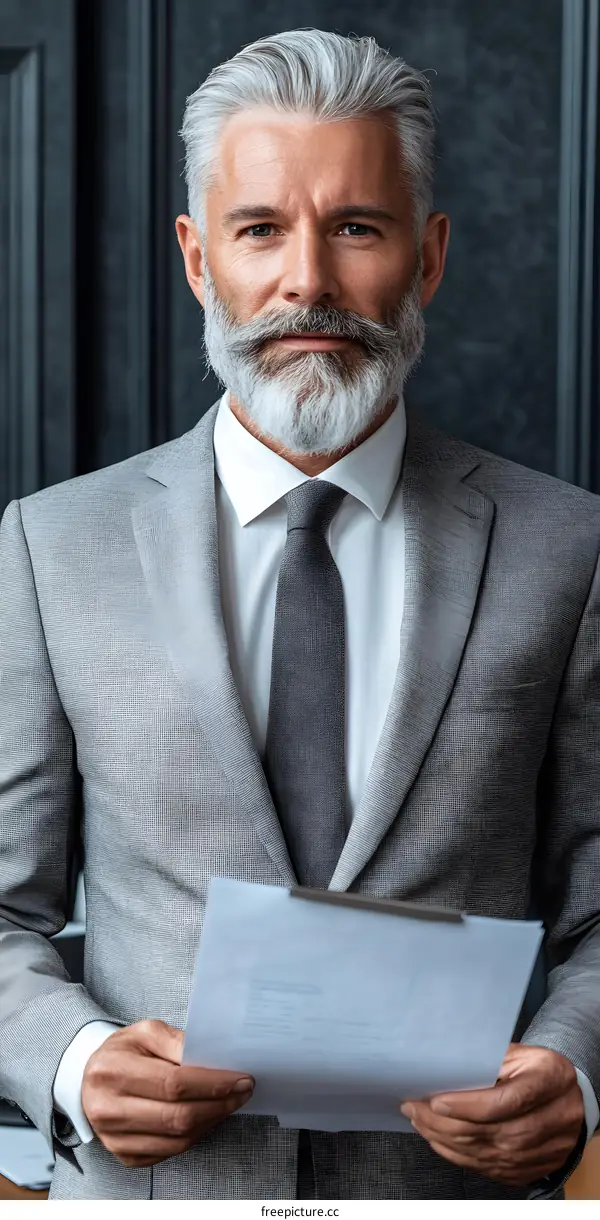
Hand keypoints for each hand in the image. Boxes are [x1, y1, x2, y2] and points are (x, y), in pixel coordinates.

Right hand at [81, 1019, 253, 1167]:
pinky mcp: (124, 1155)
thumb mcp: (145, 1032)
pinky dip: (195, 1136)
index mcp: (111, 1071)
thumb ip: (176, 1042)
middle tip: (242, 1091)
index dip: (212, 1083)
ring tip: (229, 1103)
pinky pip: (170, 1152)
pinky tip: (207, 1117)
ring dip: (212, 1122)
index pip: (173, 1083)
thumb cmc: (122, 1052)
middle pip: (177, 1116)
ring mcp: (114, 1138)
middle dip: (219, 1104)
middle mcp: (108, 1109)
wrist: (90, 1078)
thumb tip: (209, 1058)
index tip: (240, 1078)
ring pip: (177, 1140)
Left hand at [400, 1043, 584, 1186]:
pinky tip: (440, 1141)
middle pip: (492, 1132)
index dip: (467, 1105)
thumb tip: (445, 1064)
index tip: (435, 1101)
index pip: (505, 1101)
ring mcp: (547, 1150)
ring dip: (447, 1141)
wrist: (569, 1098)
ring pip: (488, 1154)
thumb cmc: (536, 1069)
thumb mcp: (521, 1052)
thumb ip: (489, 1057)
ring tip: (420, 1123)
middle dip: (445, 1123)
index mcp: (551, 1080)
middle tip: (415, 1109)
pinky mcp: (534, 1169)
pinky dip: (461, 1157)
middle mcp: (555, 1119)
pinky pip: (491, 1169)